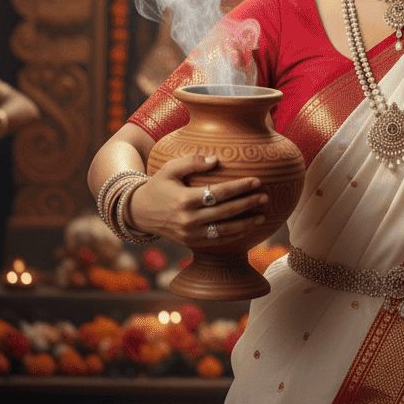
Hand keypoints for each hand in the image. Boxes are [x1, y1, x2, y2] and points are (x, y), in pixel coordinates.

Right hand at [126, 153, 268, 247]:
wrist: (139, 212)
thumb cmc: (158, 185)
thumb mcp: (170, 168)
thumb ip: (192, 162)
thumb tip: (216, 160)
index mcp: (184, 200)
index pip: (219, 193)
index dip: (239, 187)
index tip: (256, 181)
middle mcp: (188, 220)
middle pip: (225, 212)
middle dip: (247, 204)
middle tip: (265, 196)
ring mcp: (190, 234)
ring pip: (224, 231)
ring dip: (245, 223)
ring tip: (262, 215)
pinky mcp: (191, 243)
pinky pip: (217, 241)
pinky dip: (234, 236)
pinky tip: (247, 228)